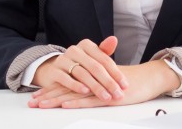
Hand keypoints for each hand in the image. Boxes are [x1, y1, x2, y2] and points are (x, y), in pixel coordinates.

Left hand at [29, 59, 181, 108]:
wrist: (149, 78)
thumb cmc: (130, 81)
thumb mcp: (108, 79)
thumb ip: (94, 81)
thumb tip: (80, 88)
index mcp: (91, 76)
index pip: (67, 82)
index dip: (51, 88)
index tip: (37, 96)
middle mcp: (93, 80)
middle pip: (67, 88)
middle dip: (48, 95)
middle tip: (32, 102)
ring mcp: (101, 87)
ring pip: (75, 93)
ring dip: (57, 99)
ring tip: (42, 105)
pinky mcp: (109, 96)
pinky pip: (90, 99)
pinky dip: (77, 102)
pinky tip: (65, 105)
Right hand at [30, 36, 126, 103]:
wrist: (54, 71)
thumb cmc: (79, 65)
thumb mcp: (92, 59)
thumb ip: (104, 52)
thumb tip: (114, 39)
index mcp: (86, 45)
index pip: (104, 59)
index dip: (116, 73)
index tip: (125, 85)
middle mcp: (74, 50)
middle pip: (95, 67)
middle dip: (108, 82)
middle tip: (118, 94)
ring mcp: (63, 60)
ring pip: (82, 73)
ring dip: (96, 87)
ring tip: (106, 96)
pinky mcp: (54, 71)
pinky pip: (66, 78)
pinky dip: (76, 85)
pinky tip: (85, 91)